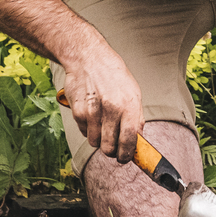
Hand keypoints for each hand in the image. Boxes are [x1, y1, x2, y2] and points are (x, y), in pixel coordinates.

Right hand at [61, 44, 145, 164]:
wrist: (89, 58)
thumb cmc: (113, 75)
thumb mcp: (133, 92)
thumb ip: (136, 117)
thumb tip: (138, 141)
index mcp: (130, 104)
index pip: (129, 139)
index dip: (127, 154)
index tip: (125, 158)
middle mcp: (112, 108)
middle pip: (109, 147)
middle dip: (111, 150)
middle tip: (112, 145)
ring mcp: (93, 111)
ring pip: (95, 142)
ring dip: (98, 139)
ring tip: (101, 123)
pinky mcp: (77, 111)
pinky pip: (84, 132)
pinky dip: (88, 128)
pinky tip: (92, 113)